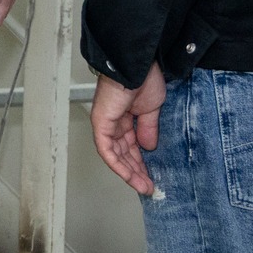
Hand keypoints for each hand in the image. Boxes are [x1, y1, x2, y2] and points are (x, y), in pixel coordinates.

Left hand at [90, 64, 165, 195]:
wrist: (138, 66)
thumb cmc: (145, 78)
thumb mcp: (151, 109)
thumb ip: (148, 129)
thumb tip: (148, 147)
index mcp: (124, 117)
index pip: (130, 146)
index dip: (141, 162)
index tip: (151, 176)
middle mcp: (113, 121)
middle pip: (122, 153)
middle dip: (136, 172)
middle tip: (148, 186)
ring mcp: (105, 123)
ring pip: (115, 155)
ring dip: (129, 173)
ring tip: (144, 186)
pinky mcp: (101, 124)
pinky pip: (107, 150)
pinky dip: (117, 164)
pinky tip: (130, 176)